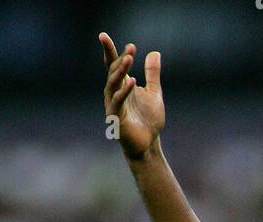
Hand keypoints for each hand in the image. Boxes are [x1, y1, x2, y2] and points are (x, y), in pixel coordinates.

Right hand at [100, 33, 164, 159]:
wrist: (148, 144)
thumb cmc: (148, 120)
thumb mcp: (154, 93)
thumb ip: (152, 74)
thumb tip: (155, 53)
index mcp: (122, 85)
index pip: (114, 64)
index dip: (110, 50)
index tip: (107, 36)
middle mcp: (114, 92)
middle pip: (111, 71)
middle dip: (117, 57)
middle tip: (129, 48)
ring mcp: (113, 105)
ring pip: (113, 84)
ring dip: (121, 71)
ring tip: (129, 59)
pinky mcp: (116, 118)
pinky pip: (118, 102)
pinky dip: (124, 91)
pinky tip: (133, 81)